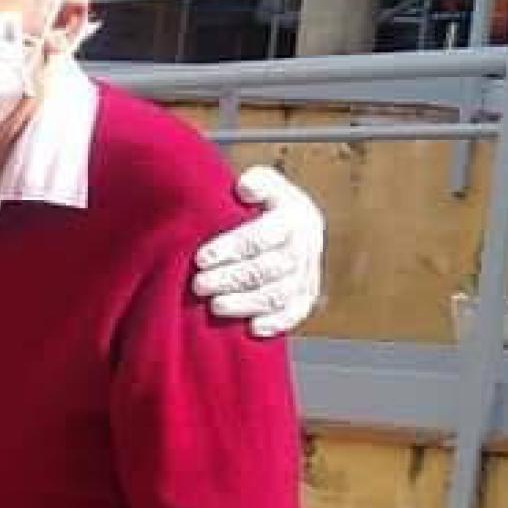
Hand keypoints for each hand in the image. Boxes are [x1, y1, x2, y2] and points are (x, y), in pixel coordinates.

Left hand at [192, 165, 324, 337]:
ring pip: (280, 294)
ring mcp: (308, 272)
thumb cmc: (261, 198)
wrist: (288, 216)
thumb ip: (255, 181)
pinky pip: (296, 312)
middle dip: (231, 279)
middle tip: (199, 285)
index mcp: (294, 215)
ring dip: (246, 303)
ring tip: (214, 307)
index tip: (201, 258)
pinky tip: (251, 328)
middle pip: (268, 269)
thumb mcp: (261, 179)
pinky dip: (276, 322)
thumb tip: (245, 189)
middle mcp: (306, 245)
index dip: (230, 248)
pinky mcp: (307, 293)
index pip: (261, 236)